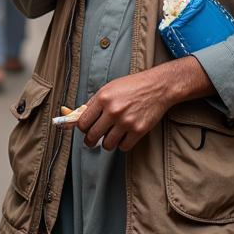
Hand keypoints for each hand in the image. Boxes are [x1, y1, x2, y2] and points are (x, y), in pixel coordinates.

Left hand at [75, 58, 213, 151]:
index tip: (86, 129)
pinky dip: (122, 143)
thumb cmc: (132, 86)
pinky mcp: (138, 130)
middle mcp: (113, 110)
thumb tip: (75, 117)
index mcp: (103, 98)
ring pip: (107, 145)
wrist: (157, 87)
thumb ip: (93, 103)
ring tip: (112, 134)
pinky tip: (125, 135)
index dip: (82, 129)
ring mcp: (126, 121)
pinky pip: (123, 147)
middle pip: (92, 136)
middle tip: (93, 139)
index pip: (82, 123)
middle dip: (91, 140)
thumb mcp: (109, 88)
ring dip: (108, 142)